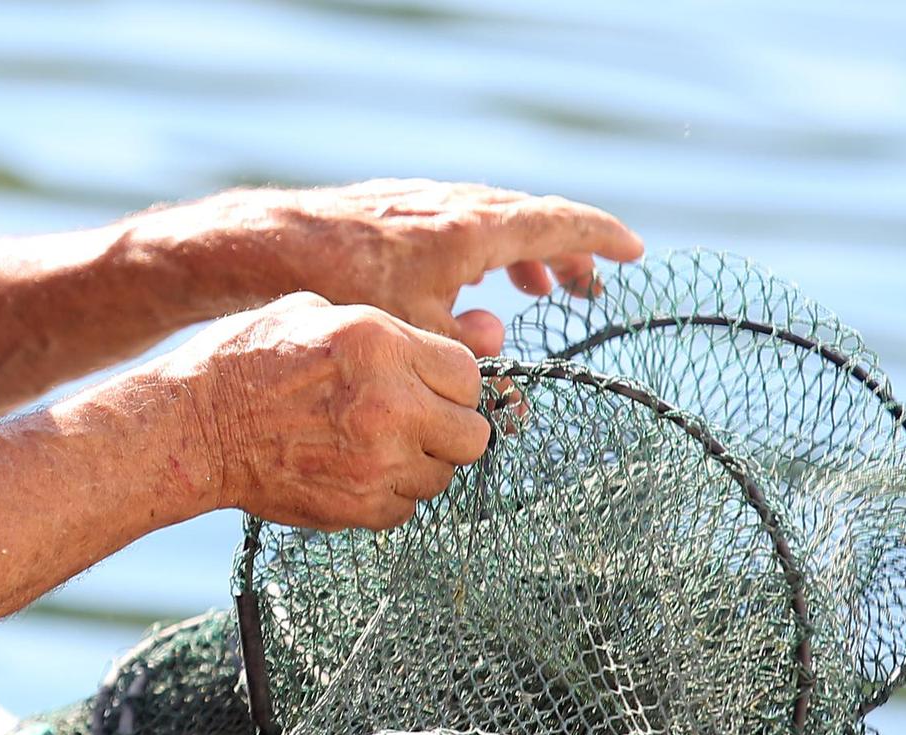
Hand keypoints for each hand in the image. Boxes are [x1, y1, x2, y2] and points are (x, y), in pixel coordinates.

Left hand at [131, 179, 644, 357]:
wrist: (270, 244)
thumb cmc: (344, 289)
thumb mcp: (415, 330)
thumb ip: (467, 350)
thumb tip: (504, 360)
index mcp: (473, 230)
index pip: (559, 223)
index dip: (602, 238)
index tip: (635, 252)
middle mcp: (458, 206)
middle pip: (535, 222)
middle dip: (570, 254)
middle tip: (591, 287)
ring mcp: (430, 202)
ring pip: (499, 222)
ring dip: (528, 254)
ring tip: (542, 287)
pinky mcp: (402, 209)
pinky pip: (467, 225)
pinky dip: (490, 251)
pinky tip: (476, 280)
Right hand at [160, 291, 489, 530]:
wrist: (194, 427)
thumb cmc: (246, 361)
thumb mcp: (316, 313)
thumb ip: (386, 332)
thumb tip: (434, 351)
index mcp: (383, 346)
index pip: (469, 375)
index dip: (452, 383)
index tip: (430, 386)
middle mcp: (391, 405)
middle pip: (473, 435)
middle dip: (450, 429)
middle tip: (419, 424)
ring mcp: (378, 462)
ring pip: (442, 476)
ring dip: (420, 465)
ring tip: (378, 448)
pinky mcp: (359, 507)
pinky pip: (406, 508)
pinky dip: (390, 495)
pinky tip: (356, 472)